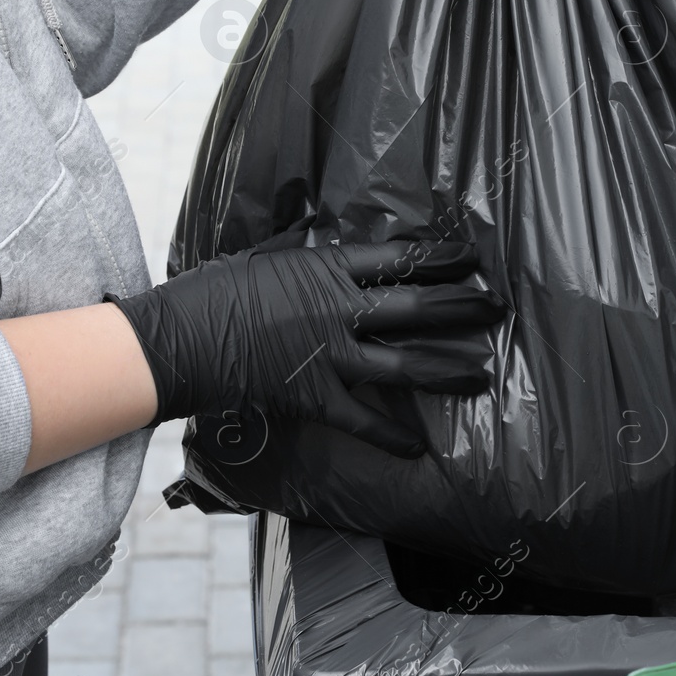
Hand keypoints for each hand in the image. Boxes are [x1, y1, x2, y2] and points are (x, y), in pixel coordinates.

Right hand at [109, 239, 503, 456]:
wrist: (178, 337)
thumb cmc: (212, 292)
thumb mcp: (260, 256)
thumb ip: (296, 249)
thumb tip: (309, 227)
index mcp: (323, 268)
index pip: (395, 259)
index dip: (438, 258)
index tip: (471, 258)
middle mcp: (336, 309)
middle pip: (413, 306)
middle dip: (459, 307)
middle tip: (496, 308)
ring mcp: (329, 354)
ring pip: (402, 363)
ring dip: (445, 368)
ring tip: (481, 372)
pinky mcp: (313, 394)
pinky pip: (361, 418)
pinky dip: (389, 436)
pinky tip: (417, 448)